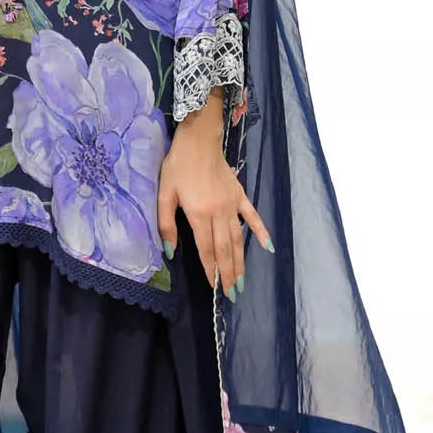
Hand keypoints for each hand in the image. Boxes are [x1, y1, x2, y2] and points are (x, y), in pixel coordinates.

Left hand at [157, 92, 271, 294]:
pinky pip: (252, 216)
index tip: (215, 288)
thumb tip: (170, 252)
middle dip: (228, 273)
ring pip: (238, 238)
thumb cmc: (177, 165)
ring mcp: (232, 204)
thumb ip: (166, 224)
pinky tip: (268, 246)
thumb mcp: (164, 194)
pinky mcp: (239, 194)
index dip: (210, 270)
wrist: (198, 138)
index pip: (206, 250)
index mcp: (199, 214)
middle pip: (225, 249)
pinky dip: (261, 231)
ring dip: (241, 261)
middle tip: (233, 294)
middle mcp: (218, 213)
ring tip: (243, 280)